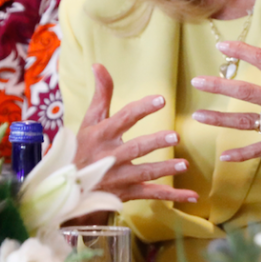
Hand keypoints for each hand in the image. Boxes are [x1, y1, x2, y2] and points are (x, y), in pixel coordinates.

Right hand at [74, 64, 198, 203]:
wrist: (69, 188)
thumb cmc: (83, 148)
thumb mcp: (89, 121)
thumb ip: (101, 95)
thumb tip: (98, 65)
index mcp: (101, 135)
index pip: (123, 118)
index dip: (142, 109)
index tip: (161, 99)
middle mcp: (109, 157)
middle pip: (134, 148)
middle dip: (154, 143)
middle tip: (174, 136)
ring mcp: (119, 177)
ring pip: (144, 173)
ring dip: (164, 170)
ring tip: (184, 165)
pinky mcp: (127, 193)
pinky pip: (151, 195)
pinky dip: (172, 196)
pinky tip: (191, 195)